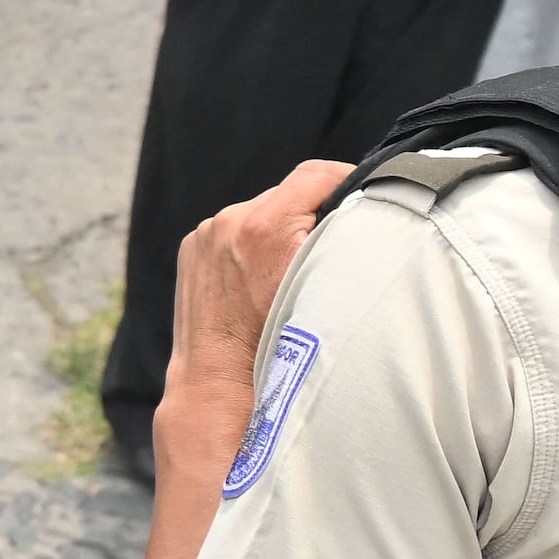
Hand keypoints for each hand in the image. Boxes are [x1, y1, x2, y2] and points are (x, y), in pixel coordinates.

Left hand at [156, 159, 347, 475]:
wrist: (218, 384)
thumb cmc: (277, 346)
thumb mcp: (322, 290)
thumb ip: (338, 243)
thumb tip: (362, 211)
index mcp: (263, 228)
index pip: (317, 174)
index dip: (347, 179)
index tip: (365, 193)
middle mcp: (228, 222)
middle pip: (289, 193)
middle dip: (313, 211)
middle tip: (336, 238)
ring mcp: (206, 233)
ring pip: (263, 211)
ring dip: (282, 227)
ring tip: (298, 261)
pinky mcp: (194, 245)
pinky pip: (236, 228)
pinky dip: (255, 240)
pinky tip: (265, 271)